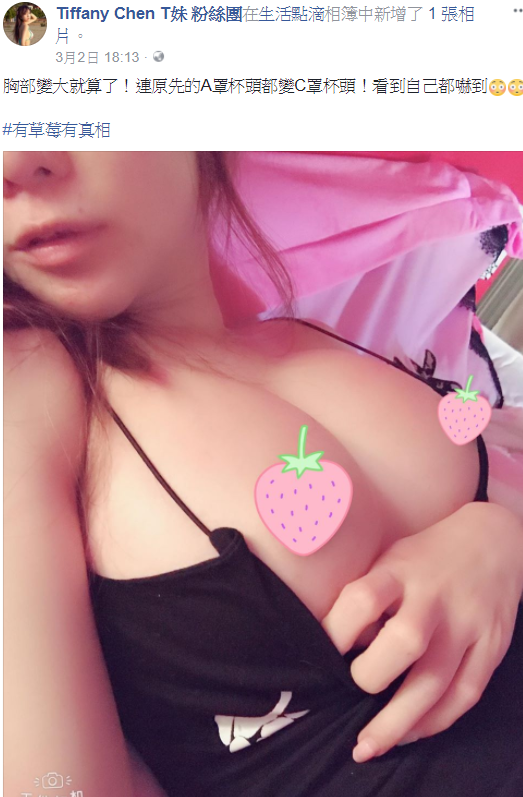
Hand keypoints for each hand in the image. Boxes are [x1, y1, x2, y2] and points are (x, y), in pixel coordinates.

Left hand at [320, 502, 522, 762]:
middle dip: (370, 676)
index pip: (364, 599)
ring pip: (435, 682)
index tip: (318, 652)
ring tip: (367, 745)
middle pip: (404, 643)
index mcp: (401, 570)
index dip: (335, 630)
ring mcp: (467, 624)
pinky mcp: (491, 646)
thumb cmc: (427, 555)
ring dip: (397, 722)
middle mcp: (435, 598)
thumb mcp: (391, 557)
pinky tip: (410, 733)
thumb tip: (337, 647)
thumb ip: (367, 594)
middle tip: (349, 686)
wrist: (495, 541)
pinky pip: (465, 693)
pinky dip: (436, 721)